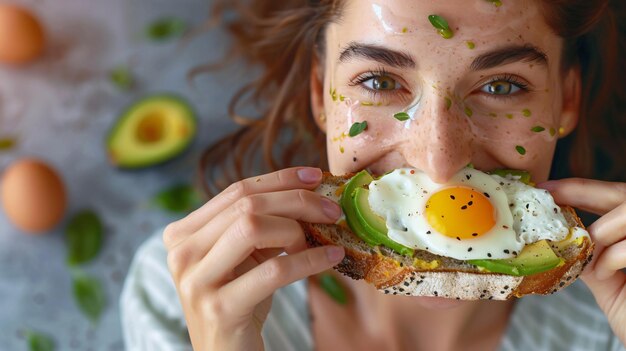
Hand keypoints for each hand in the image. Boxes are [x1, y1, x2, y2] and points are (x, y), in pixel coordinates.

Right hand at [163, 167, 344, 350]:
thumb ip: (262, 225)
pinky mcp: (219, 308)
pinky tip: (331, 258)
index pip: (236, 190)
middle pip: (246, 205)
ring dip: (298, 229)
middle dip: (297, 201)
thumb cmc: (240, 302)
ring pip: (252, 228)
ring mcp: (195, 280)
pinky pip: (273, 270)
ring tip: (322, 239)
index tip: (315, 176)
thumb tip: (309, 191)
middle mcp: (180, 253)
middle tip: (332, 209)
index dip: (279, 179)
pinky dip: (309, 260)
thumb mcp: (244, 257)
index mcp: (182, 233)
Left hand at [538, 178, 625, 343]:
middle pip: (624, 195)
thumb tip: (551, 238)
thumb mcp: (607, 282)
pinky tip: (604, 274)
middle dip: (582, 193)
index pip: (615, 196)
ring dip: (600, 232)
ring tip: (589, 256)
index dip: (580, 189)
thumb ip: (588, 256)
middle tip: (549, 198)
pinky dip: (611, 258)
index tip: (545, 188)